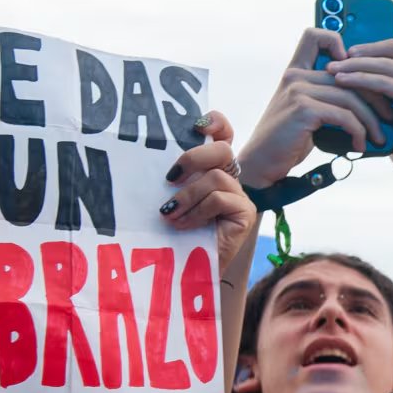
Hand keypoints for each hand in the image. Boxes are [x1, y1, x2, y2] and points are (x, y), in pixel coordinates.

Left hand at [161, 111, 256, 267]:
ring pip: (217, 177)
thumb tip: (146, 158)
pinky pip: (220, 199)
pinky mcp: (245, 213)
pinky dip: (197, 210)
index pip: (223, 135)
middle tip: (170, 178)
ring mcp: (240, 195)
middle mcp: (230, 178)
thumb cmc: (175, 234)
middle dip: (193, 158)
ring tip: (169, 214)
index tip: (197, 125)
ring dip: (188, 196)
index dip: (216, 123)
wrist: (188, 270)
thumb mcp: (170, 199)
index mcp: (212, 169)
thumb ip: (172, 179)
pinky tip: (183, 223)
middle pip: (222, 149)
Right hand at [239, 29, 389, 183]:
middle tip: (389, 116)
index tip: (356, 69)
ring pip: (351, 96)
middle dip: (375, 95)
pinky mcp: (303, 109)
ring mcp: (298, 90)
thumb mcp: (309, 112)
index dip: (338, 42)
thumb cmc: (290, 140)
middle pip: (349, 73)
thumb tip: (369, 98)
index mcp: (296, 71)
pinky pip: (344, 115)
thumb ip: (328, 98)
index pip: (315, 36)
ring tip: (378, 137)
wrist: (263, 164)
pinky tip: (359, 145)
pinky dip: (358, 132)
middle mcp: (296, 75)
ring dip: (371, 120)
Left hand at [326, 33, 392, 179]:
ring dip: (355, 65)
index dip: (370, 45)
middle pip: (392, 50)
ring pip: (385, 65)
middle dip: (361, 52)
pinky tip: (342, 80)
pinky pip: (384, 82)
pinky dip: (360, 79)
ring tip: (332, 69)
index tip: (346, 51)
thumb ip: (390, 78)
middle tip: (334, 57)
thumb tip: (366, 62)